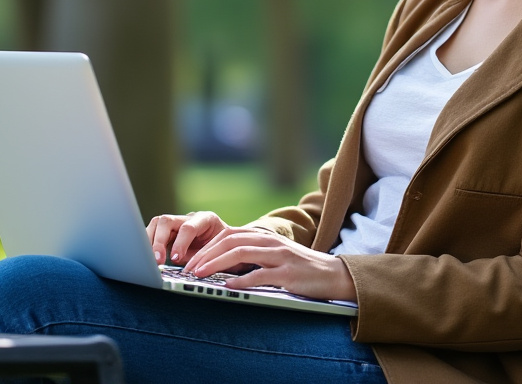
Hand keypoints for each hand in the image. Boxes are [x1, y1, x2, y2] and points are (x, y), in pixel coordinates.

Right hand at [146, 211, 232, 265]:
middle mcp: (189, 217)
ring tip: (148, 260)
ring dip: (149, 242)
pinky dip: (147, 244)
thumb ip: (204, 259)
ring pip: (157, 224)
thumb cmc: (225, 249)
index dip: (180, 243)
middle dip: (159, 241)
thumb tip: (191, 272)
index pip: (188, 227)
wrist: (228, 244)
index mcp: (206, 219)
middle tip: (157, 260)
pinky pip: (153, 232)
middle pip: (167, 221)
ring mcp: (178, 222)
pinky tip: (146, 256)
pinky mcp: (168, 231)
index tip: (175, 259)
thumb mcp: (219, 253)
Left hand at [183, 229, 357, 302]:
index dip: (207, 246)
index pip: (229, 235)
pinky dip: (241, 280)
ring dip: (216, 264)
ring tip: (200, 275)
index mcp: (264, 238)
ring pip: (241, 254)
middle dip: (206, 254)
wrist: (334, 274)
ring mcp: (279, 257)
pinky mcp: (288, 274)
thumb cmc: (301, 269)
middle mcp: (270, 243)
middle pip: (230, 241)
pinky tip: (228, 286)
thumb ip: (253, 258)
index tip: (190, 260)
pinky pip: (260, 275)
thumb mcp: (274, 257)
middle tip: (188, 268)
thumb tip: (222, 268)